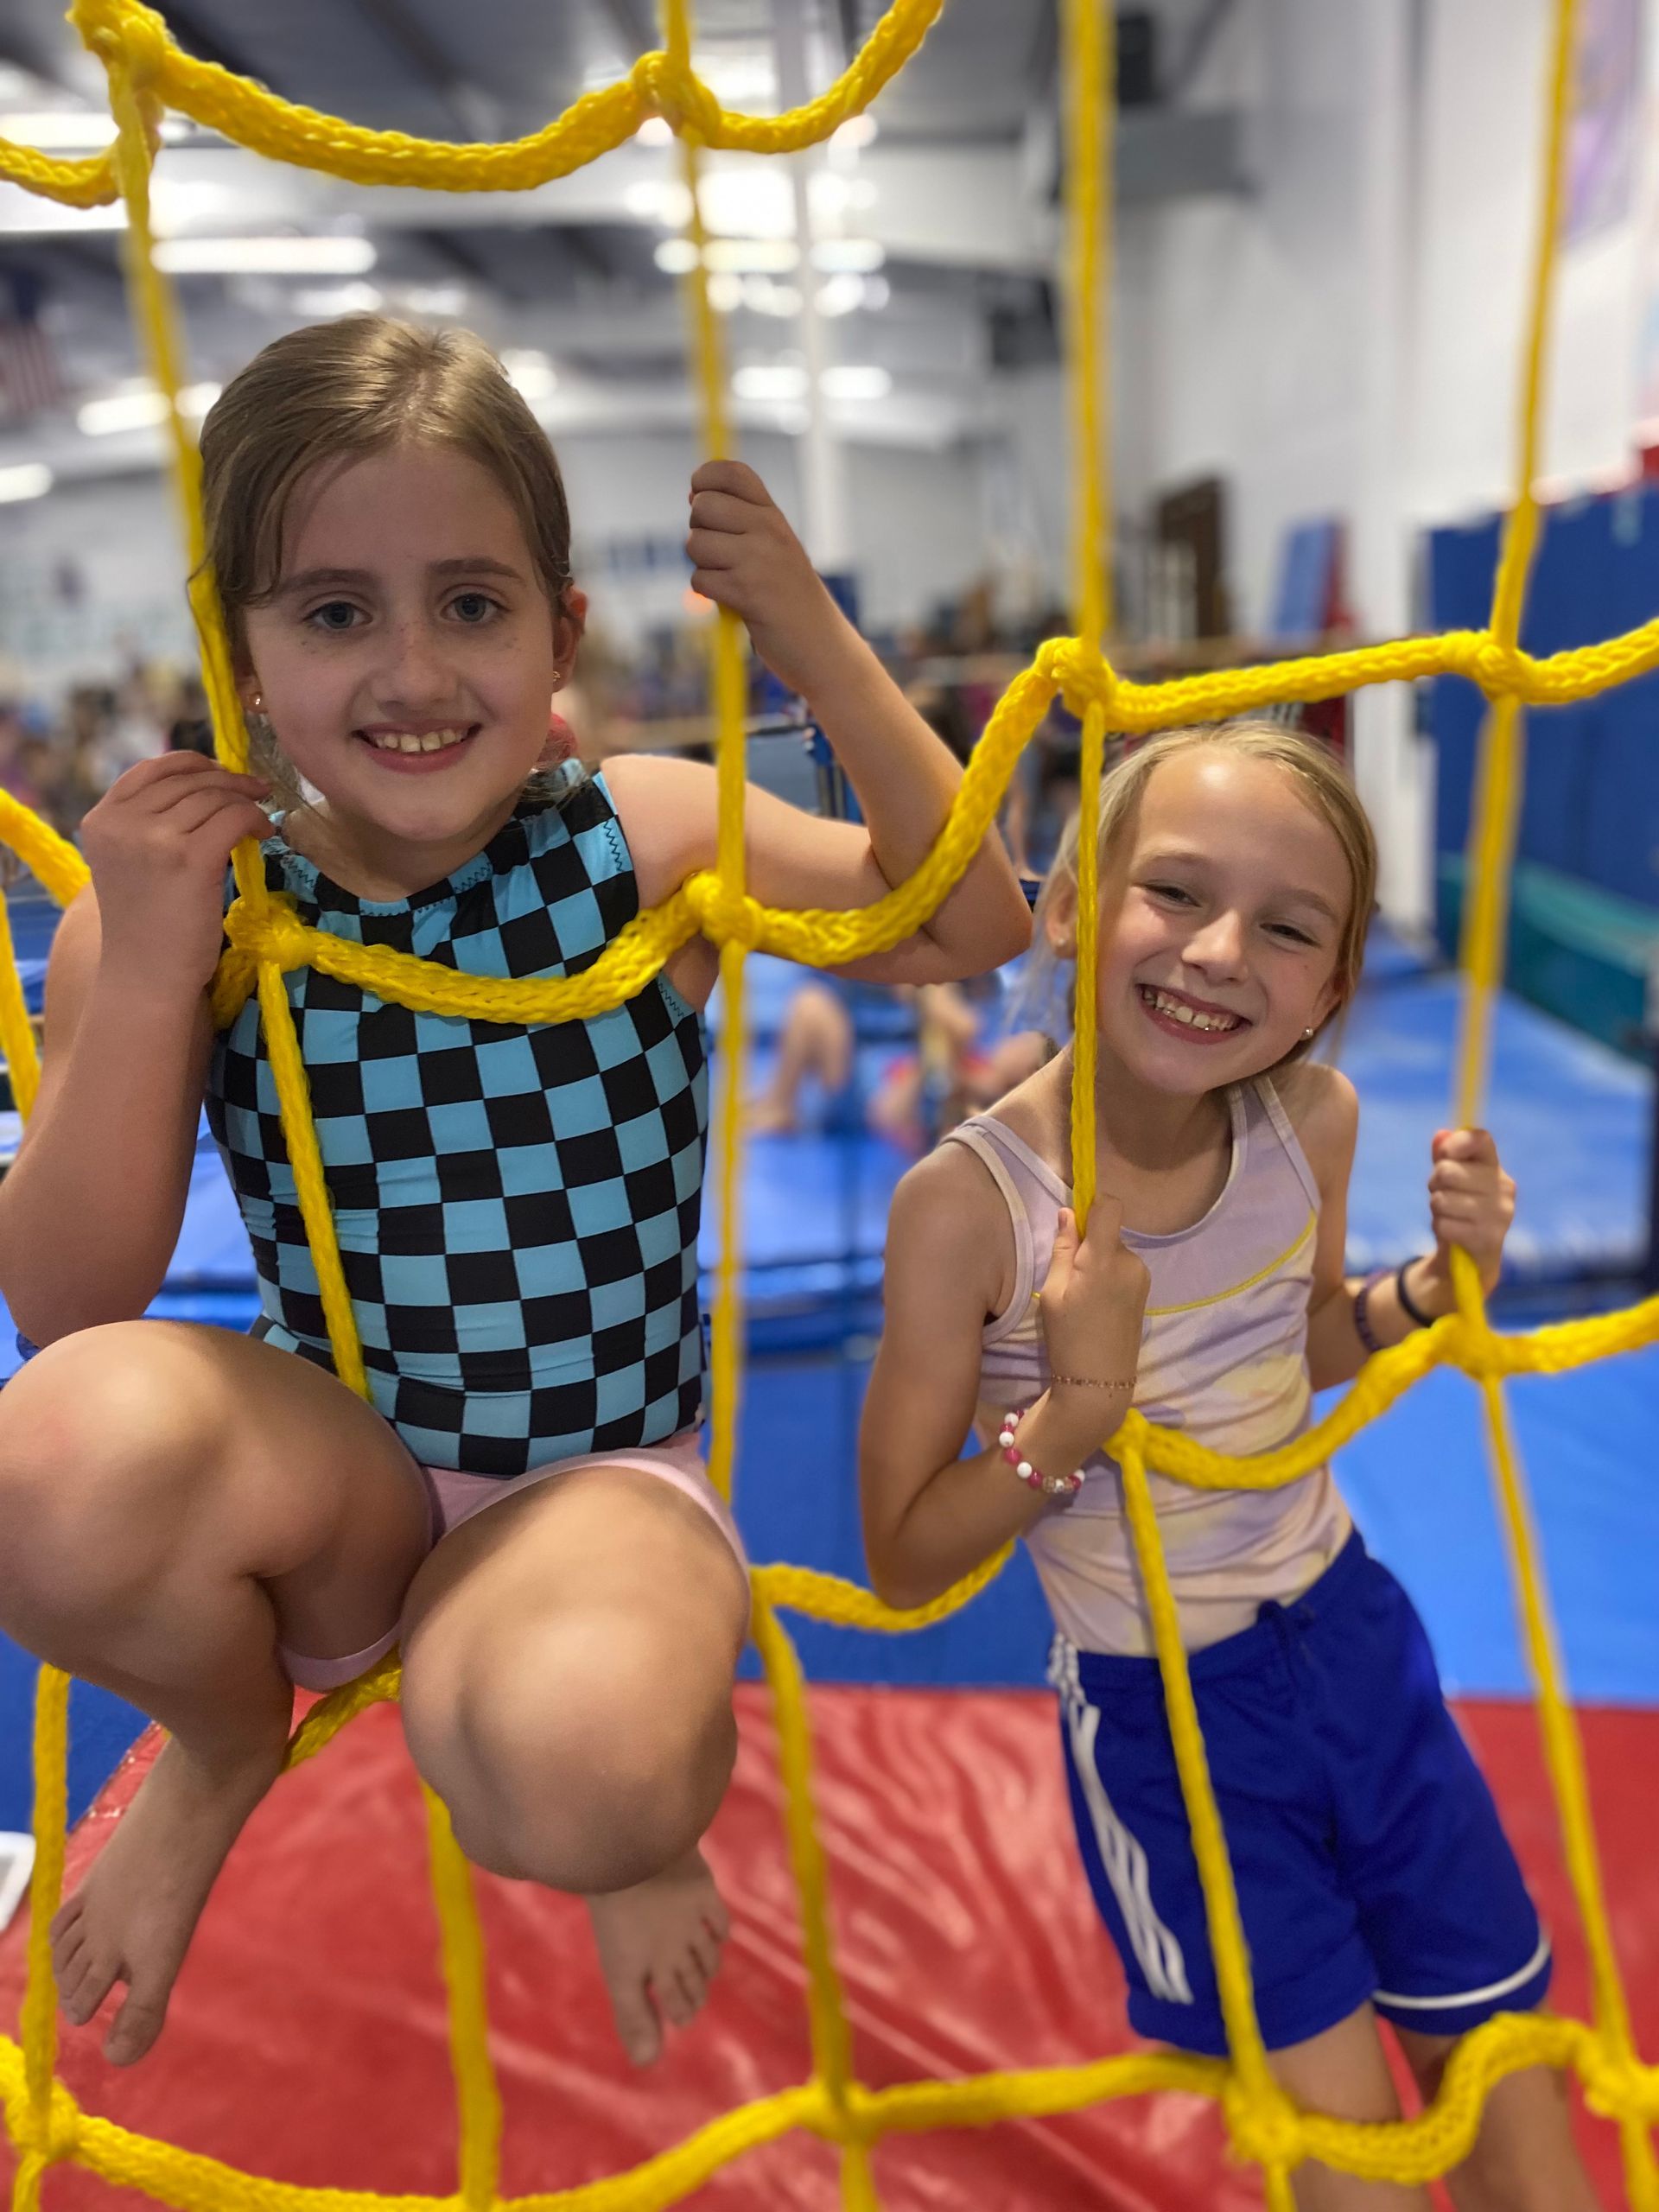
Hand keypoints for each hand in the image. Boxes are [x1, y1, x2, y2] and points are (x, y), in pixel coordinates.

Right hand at [80, 752, 271, 1000]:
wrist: (146, 977)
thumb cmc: (146, 928)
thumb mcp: (129, 864)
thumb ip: (147, 825)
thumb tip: (200, 788)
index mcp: (101, 820)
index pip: (150, 769)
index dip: (192, 763)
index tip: (221, 773)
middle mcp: (122, 823)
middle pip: (188, 780)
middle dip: (227, 781)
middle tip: (256, 791)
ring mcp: (154, 839)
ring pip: (214, 797)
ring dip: (245, 802)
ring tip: (260, 818)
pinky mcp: (190, 858)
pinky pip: (233, 818)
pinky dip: (255, 820)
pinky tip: (264, 833)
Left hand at [686, 460, 844, 698]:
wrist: (821, 645)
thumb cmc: (788, 597)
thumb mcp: (775, 548)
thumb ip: (742, 521)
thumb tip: (694, 497)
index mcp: (773, 515)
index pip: (731, 472)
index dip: (704, 479)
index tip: (700, 499)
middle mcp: (769, 529)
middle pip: (703, 507)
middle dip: (698, 531)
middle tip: (719, 554)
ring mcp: (759, 560)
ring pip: (696, 544)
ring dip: (702, 567)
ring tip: (729, 580)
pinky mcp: (748, 593)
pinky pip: (700, 580)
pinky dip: (708, 594)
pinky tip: (732, 601)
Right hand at [1039, 1197, 1149, 1439]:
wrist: (1098, 1383)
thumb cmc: (1067, 1336)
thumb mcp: (1053, 1292)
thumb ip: (1064, 1249)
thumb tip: (1068, 1213)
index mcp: (1105, 1259)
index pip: (1111, 1207)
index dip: (1094, 1204)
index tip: (1077, 1220)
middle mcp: (1131, 1262)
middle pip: (1110, 1232)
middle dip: (1091, 1243)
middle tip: (1070, 1275)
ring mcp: (1143, 1277)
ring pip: (1116, 1252)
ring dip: (1101, 1262)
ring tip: (1084, 1296)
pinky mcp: (1146, 1291)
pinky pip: (1124, 1269)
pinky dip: (1110, 1277)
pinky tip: (1098, 1305)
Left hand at [1419, 1127, 1514, 1299]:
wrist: (1471, 1256)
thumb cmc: (1459, 1209)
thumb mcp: (1451, 1181)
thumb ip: (1445, 1156)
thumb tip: (1441, 1135)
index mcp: (1494, 1166)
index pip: (1480, 1139)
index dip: (1456, 1144)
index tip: (1445, 1156)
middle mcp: (1503, 1187)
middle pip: (1447, 1171)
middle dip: (1434, 1183)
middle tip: (1443, 1194)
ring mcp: (1499, 1214)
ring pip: (1441, 1200)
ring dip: (1436, 1209)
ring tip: (1450, 1215)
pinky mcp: (1488, 1239)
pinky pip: (1443, 1225)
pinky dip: (1440, 1229)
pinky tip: (1453, 1233)